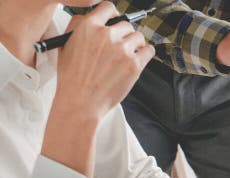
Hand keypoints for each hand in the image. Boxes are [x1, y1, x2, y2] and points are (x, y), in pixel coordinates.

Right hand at [42, 2, 153, 177]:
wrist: (81, 101)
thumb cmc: (72, 78)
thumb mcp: (65, 45)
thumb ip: (78, 27)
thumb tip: (91, 16)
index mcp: (88, 27)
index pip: (108, 8)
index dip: (113, 15)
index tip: (115, 22)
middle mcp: (106, 35)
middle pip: (126, 25)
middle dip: (124, 35)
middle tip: (120, 48)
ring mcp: (122, 49)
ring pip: (139, 37)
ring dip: (135, 45)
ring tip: (127, 57)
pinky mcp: (135, 64)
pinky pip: (149, 50)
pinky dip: (146, 53)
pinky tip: (139, 59)